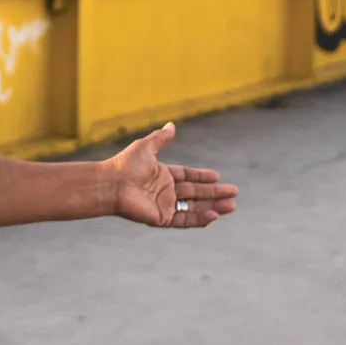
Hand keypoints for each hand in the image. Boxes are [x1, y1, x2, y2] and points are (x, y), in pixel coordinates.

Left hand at [106, 122, 238, 227]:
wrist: (111, 184)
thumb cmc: (124, 164)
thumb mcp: (145, 147)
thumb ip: (160, 138)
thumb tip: (172, 125)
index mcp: (162, 175)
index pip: (187, 176)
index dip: (202, 177)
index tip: (217, 176)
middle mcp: (164, 191)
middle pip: (195, 193)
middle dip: (215, 193)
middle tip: (234, 193)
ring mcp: (164, 205)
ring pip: (194, 208)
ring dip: (213, 207)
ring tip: (231, 206)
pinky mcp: (161, 219)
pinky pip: (185, 219)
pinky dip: (200, 218)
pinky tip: (215, 214)